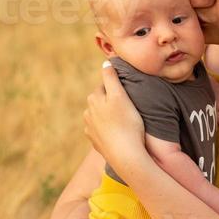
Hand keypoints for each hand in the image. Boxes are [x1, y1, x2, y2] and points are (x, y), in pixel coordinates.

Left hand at [84, 62, 147, 177]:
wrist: (126, 156)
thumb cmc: (127, 124)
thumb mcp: (120, 96)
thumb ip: (111, 78)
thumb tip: (105, 62)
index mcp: (93, 99)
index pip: (105, 87)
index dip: (118, 90)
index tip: (130, 96)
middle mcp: (88, 113)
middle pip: (102, 102)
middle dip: (113, 102)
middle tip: (130, 108)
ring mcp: (90, 129)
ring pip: (101, 117)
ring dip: (110, 117)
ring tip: (126, 122)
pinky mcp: (96, 143)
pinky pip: (103, 132)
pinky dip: (110, 131)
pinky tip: (120, 134)